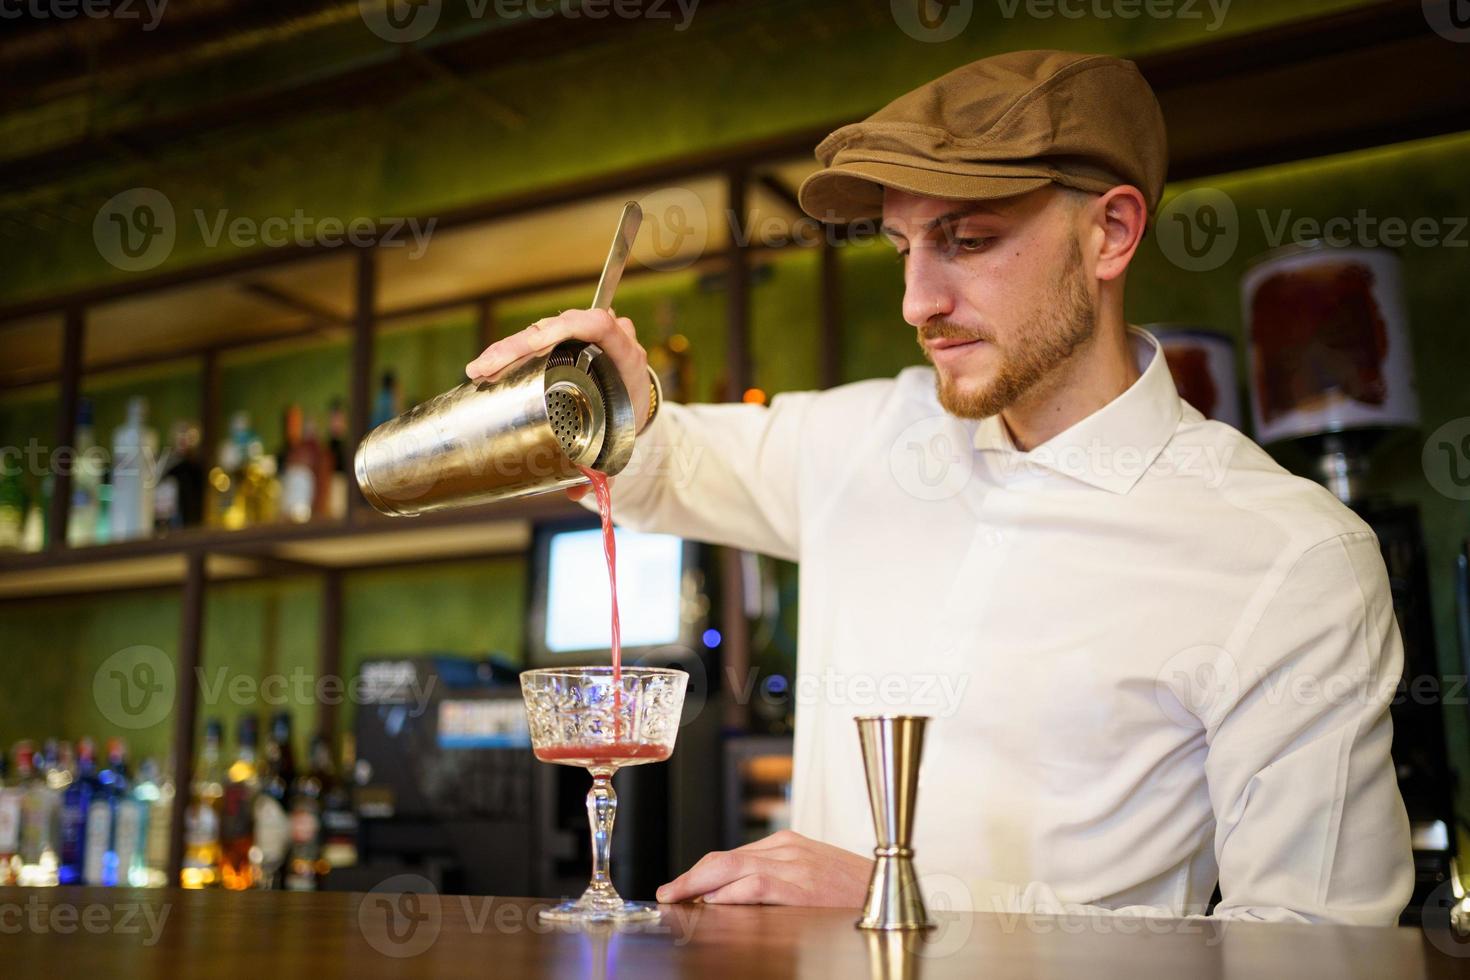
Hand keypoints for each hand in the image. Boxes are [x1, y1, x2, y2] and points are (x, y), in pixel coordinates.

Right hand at [465, 308, 648, 501]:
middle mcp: (605, 338)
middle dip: (519, 345)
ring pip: (543, 330)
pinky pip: (538, 337)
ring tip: (480, 369)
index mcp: (625, 355)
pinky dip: (511, 350)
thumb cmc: (630, 418)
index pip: (598, 323)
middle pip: (558, 327)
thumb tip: (577, 493)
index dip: (566, 326)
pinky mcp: (565, 339)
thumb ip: (605, 468)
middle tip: (487, 368)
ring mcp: (583, 335)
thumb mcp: (623, 439)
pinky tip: (488, 365)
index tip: (534, 342)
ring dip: (508, 348)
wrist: (637, 401)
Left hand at [656, 829, 872, 907]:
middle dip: (690, 877)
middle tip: (667, 893)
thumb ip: (779, 880)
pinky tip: (710, 906)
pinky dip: (727, 896)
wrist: (896, 896)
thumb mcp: (814, 878)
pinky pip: (753, 887)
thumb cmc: (856, 894)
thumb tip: (734, 897)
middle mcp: (787, 849)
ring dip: (698, 887)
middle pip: (724, 859)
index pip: (732, 856)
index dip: (700, 873)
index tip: (681, 888)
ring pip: (730, 870)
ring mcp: (793, 866)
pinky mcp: (800, 886)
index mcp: (788, 844)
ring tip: (677, 901)